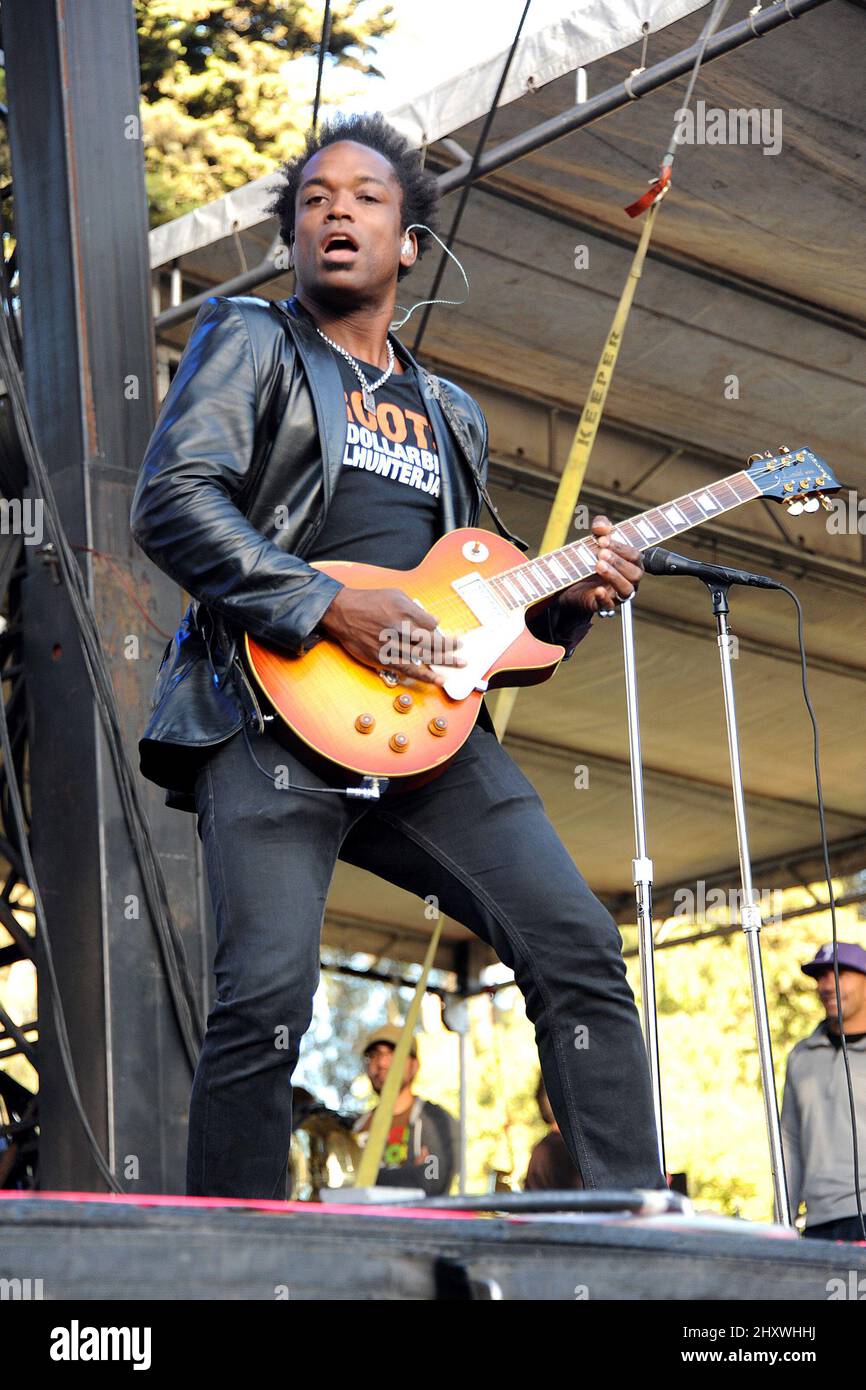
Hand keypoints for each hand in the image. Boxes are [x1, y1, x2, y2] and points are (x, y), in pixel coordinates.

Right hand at [318, 586, 465, 685]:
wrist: (341, 612)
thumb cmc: (369, 601)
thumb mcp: (394, 594)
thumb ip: (415, 608)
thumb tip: (434, 622)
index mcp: (404, 611)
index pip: (431, 625)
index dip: (444, 632)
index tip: (454, 638)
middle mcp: (399, 629)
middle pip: (431, 642)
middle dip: (450, 648)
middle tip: (463, 652)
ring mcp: (391, 645)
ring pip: (422, 657)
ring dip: (443, 662)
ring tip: (459, 666)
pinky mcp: (382, 658)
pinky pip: (408, 669)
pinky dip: (424, 675)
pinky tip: (438, 679)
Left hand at [558, 515, 642, 615]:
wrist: (572, 582)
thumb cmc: (591, 558)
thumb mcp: (595, 539)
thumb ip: (601, 527)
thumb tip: (602, 526)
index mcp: (631, 563)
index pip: (634, 555)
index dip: (621, 548)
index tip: (603, 540)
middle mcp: (629, 580)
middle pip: (635, 573)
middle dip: (618, 562)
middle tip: (601, 553)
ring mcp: (619, 594)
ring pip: (626, 590)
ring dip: (614, 577)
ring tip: (598, 565)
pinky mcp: (605, 606)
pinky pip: (610, 606)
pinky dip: (605, 598)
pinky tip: (598, 590)